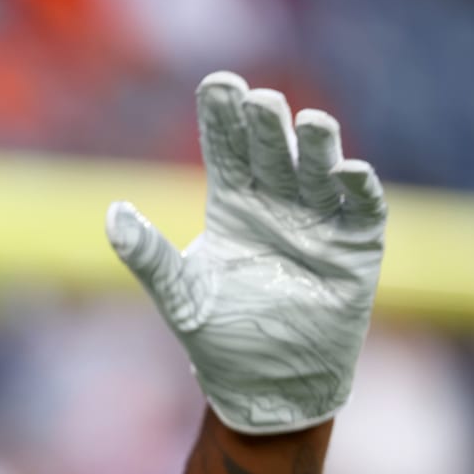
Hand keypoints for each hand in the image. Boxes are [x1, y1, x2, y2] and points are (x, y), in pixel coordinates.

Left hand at [107, 72, 385, 434]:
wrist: (266, 390)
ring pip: (320, 173)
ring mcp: (319, 226)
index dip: (223, 118)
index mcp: (234, 207)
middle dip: (269, 125)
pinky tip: (348, 172)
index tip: (217, 83)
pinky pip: (361, 213)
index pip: (228, 151)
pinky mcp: (355, 253)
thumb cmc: (220, 341)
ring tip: (311, 123)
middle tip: (261, 99)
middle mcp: (278, 207)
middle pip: (274, 153)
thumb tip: (112, 213)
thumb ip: (148, 256)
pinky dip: (358, 192)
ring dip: (318, 147)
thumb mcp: (179, 295)